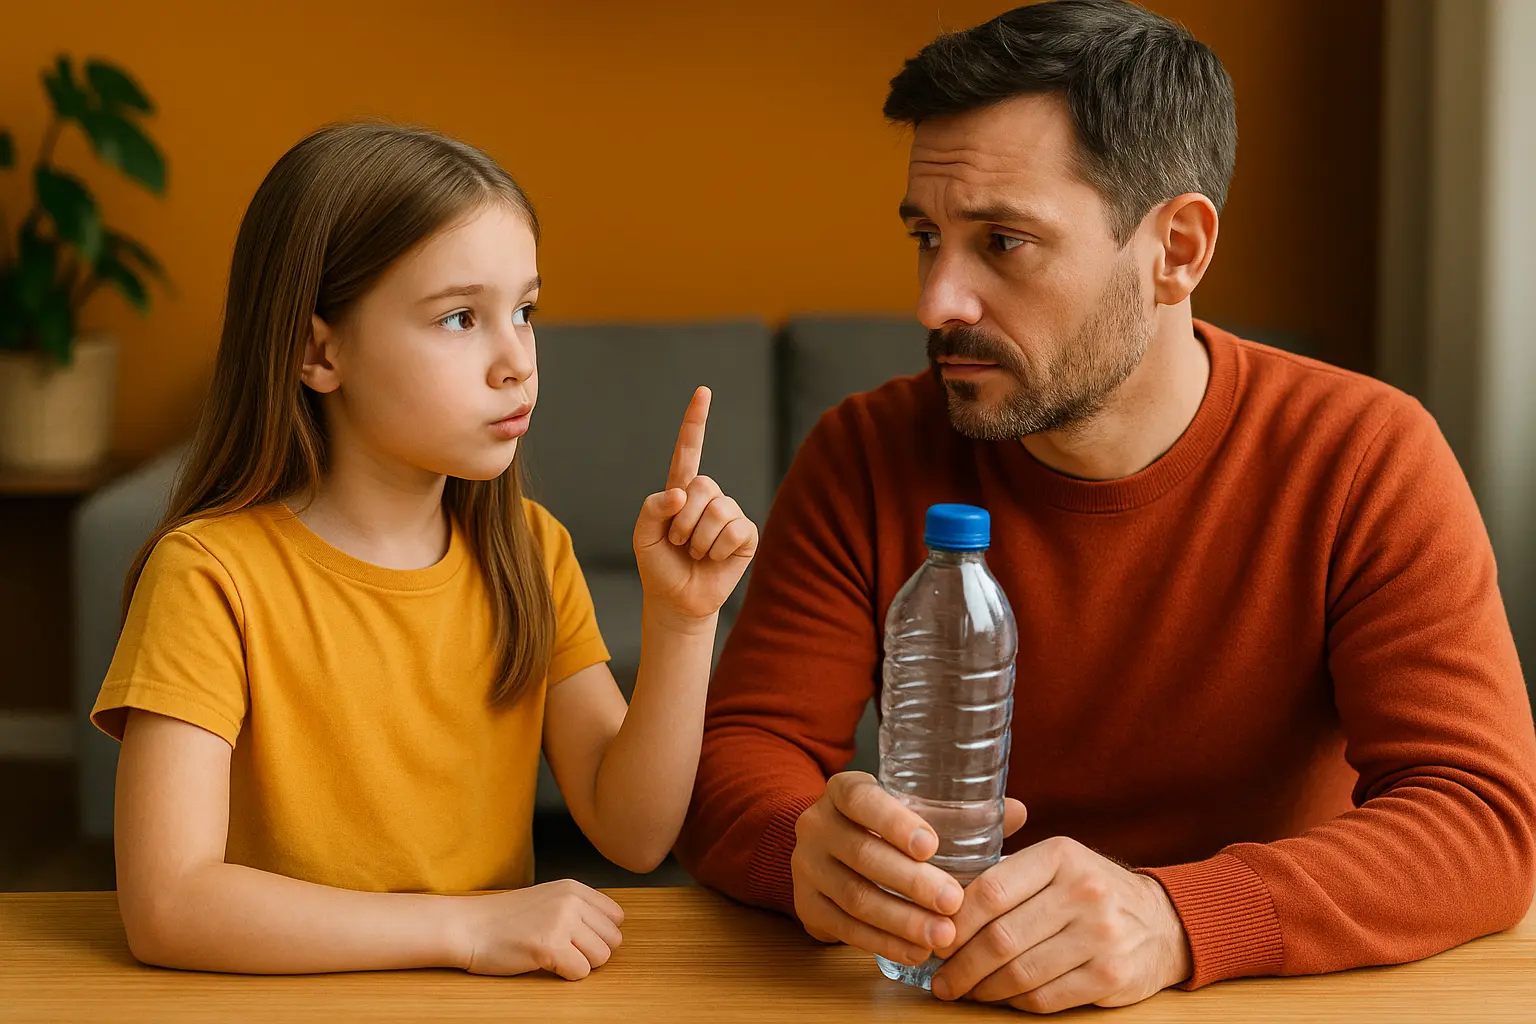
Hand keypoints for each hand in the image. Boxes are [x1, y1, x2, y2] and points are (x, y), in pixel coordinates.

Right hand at [452, 880, 624, 979]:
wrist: (467, 927)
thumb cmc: (503, 920)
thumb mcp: (547, 900)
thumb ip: (577, 909)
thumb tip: (609, 933)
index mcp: (573, 888)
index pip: (616, 917)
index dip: (599, 934)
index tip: (576, 939)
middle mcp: (572, 901)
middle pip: (612, 939)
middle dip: (592, 952)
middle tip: (563, 951)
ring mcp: (562, 922)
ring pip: (601, 957)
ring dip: (580, 964)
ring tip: (553, 956)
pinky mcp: (550, 946)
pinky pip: (581, 971)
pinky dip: (566, 975)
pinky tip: (544, 964)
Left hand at [633, 386, 758, 626]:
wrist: (678, 600)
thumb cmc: (658, 566)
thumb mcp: (642, 536)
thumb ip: (652, 509)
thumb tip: (682, 493)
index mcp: (680, 490)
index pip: (688, 449)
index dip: (696, 421)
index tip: (703, 392)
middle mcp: (708, 496)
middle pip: (703, 485)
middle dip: (684, 520)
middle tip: (678, 543)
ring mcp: (730, 513)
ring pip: (719, 510)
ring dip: (700, 539)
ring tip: (695, 553)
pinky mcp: (746, 535)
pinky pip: (736, 530)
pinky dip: (719, 549)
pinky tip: (715, 559)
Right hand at [790, 771, 1027, 965]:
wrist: (825, 853)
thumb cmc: (881, 829)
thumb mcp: (910, 811)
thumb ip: (959, 813)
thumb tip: (1017, 812)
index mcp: (843, 791)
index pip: (861, 799)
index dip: (894, 822)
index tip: (932, 846)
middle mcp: (817, 825)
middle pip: (862, 854)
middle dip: (911, 882)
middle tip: (953, 901)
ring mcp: (806, 867)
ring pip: (855, 896)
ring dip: (902, 920)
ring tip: (943, 936)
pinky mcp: (805, 906)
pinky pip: (845, 928)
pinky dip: (883, 943)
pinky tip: (915, 952)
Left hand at [930, 836, 1191, 1012]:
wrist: (1162, 922)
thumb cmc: (1090, 891)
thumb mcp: (1056, 864)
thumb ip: (1008, 876)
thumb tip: (942, 906)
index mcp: (1060, 856)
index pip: (990, 891)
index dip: (954, 922)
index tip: (935, 937)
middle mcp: (1082, 892)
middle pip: (1000, 938)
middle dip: (960, 965)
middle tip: (941, 978)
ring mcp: (1100, 935)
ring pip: (1019, 973)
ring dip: (981, 989)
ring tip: (962, 992)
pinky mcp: (1110, 975)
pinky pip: (1045, 998)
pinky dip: (1013, 1002)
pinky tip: (999, 998)